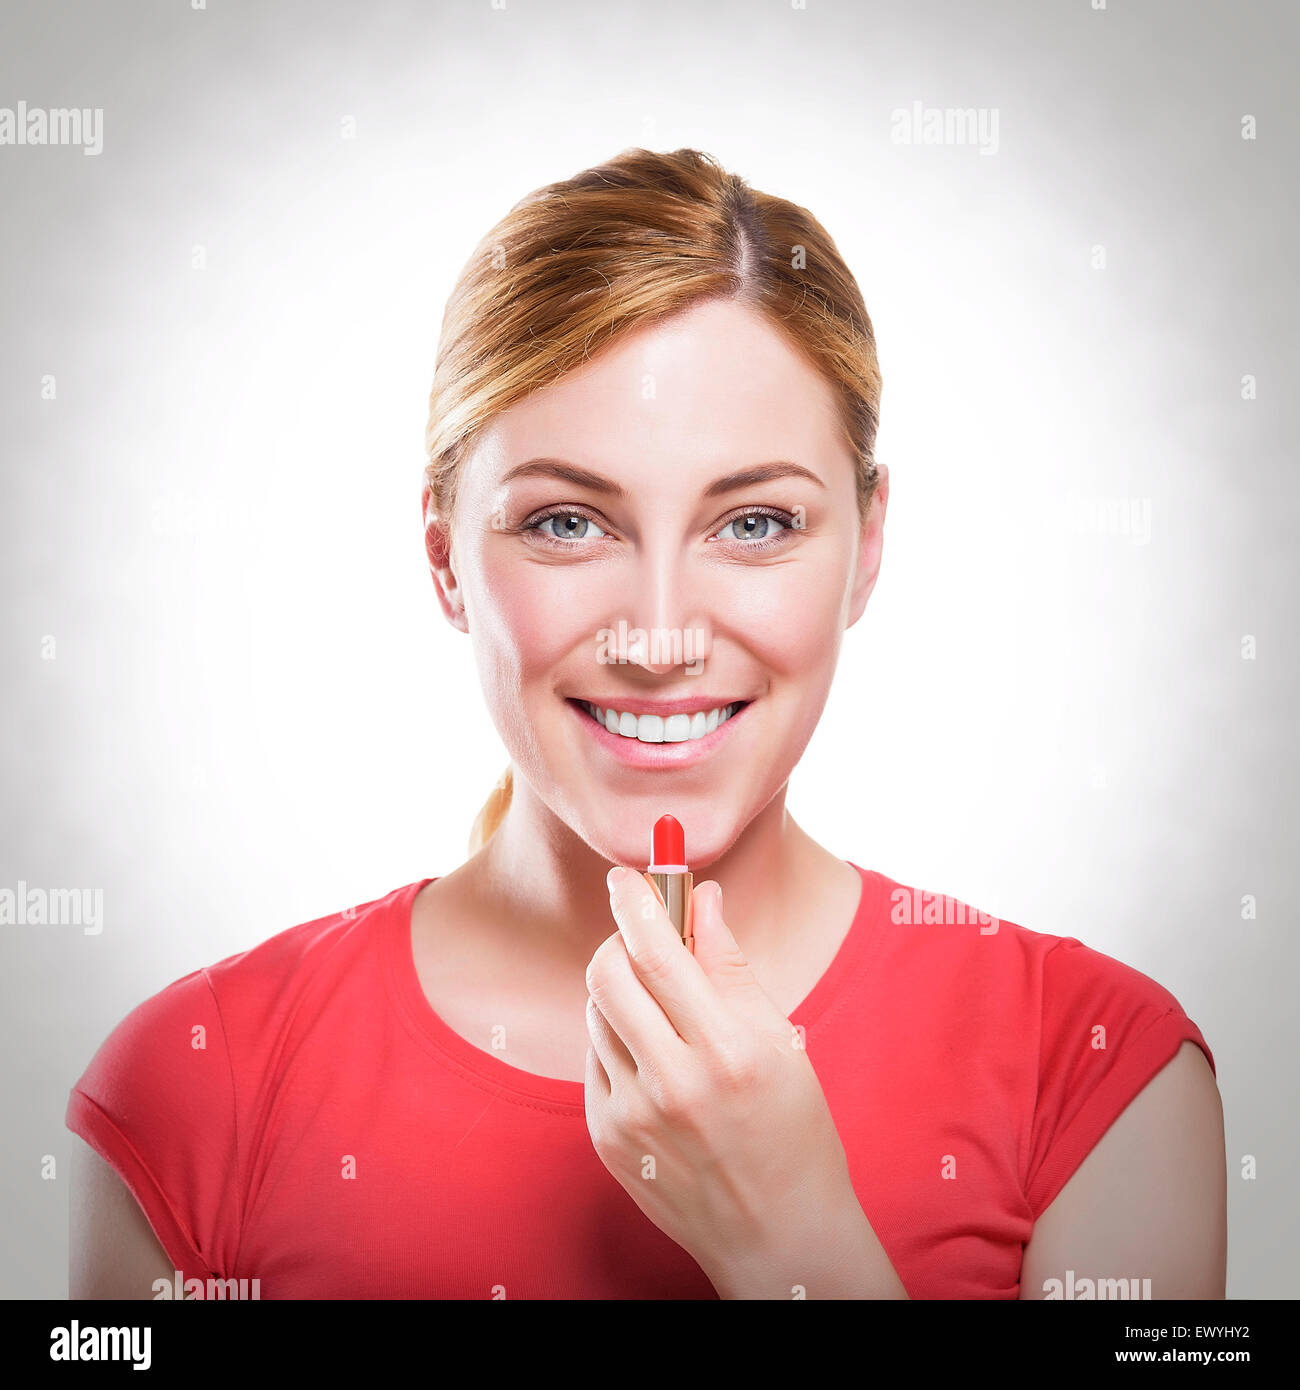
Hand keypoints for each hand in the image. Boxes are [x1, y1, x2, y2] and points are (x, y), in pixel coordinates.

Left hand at [584, 865, 905, 1298]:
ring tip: (664, 1013)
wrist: (777, 1235)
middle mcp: (673, 1084)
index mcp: (727, 1052)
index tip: (627, 875)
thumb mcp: (779, 1040)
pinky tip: (657, 1060)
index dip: (637, 904)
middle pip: (609, 975)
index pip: (658, 954)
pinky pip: (595, 1057)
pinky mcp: (606, 1137)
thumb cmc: (792, 1128)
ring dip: (621, 991)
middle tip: (645, 939)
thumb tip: (701, 898)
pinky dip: (619, 1039)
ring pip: (597, 1013)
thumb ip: (730, 965)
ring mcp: (632, 1116)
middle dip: (621, 941)